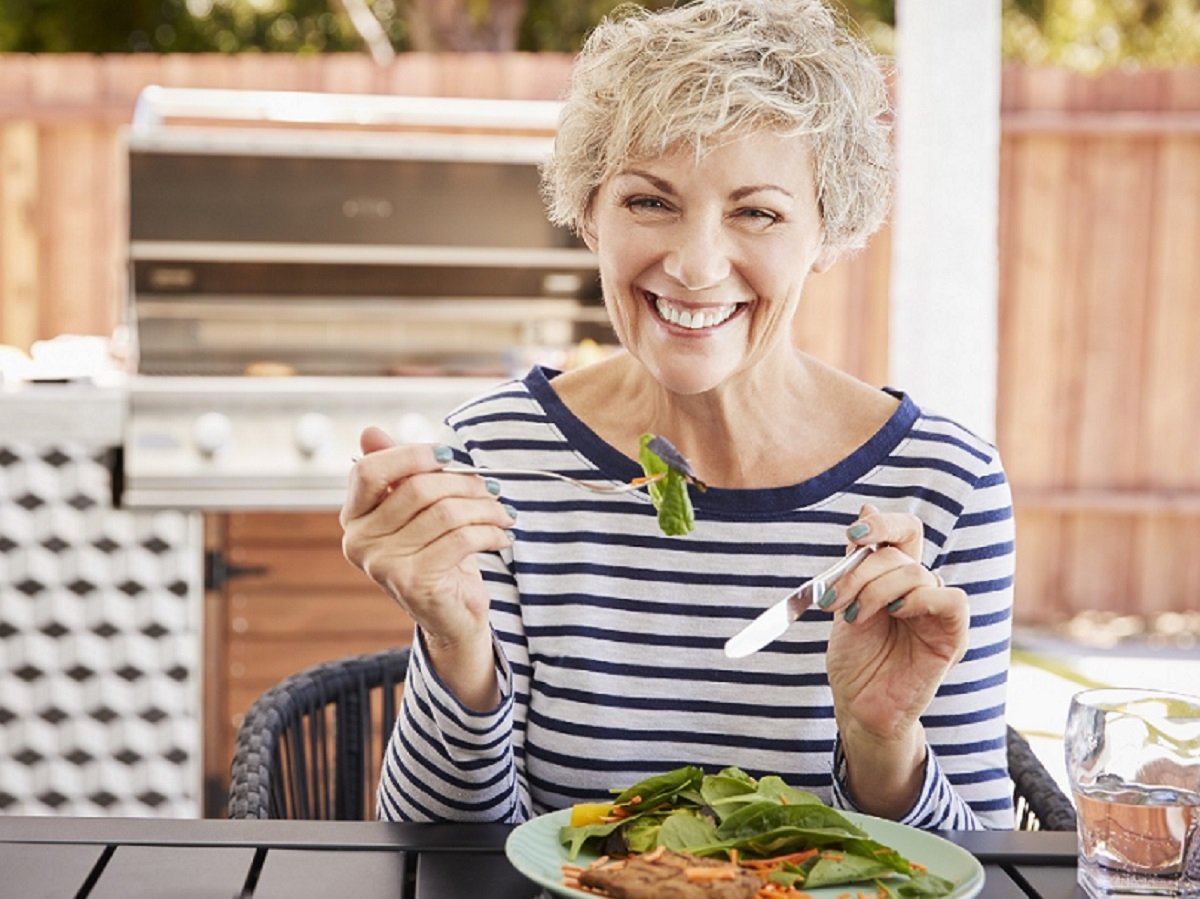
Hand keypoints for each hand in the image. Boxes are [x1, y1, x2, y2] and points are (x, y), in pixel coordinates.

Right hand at [339, 426, 514, 706]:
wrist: (451, 616)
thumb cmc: (436, 554)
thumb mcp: (416, 511)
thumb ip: (397, 472)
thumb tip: (370, 432)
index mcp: (354, 517)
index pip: (370, 470)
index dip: (411, 454)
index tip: (450, 455)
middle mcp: (359, 541)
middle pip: (417, 488)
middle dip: (464, 483)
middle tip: (492, 488)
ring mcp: (382, 564)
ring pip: (444, 512)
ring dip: (484, 508)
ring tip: (503, 513)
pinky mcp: (413, 582)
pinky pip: (461, 539)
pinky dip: (490, 533)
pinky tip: (502, 536)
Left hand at [821, 504, 968, 814]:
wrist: (858, 706)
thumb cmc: (854, 659)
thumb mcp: (845, 602)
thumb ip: (857, 561)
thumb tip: (867, 507)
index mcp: (895, 577)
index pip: (905, 531)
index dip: (884, 523)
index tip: (856, 533)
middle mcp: (919, 589)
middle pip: (902, 553)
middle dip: (862, 570)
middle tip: (836, 600)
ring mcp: (936, 612)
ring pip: (918, 574)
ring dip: (878, 590)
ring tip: (855, 617)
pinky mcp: (951, 636)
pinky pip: (951, 600)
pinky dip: (921, 599)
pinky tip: (897, 614)